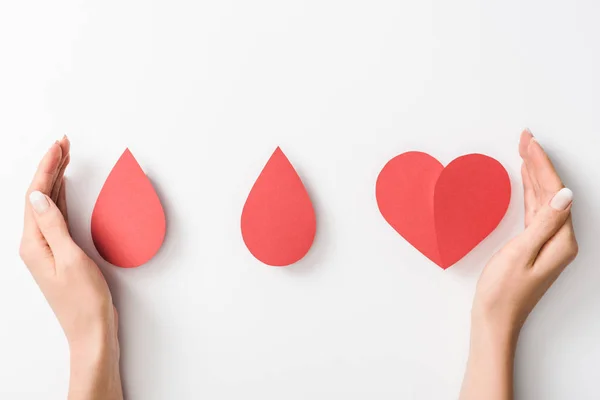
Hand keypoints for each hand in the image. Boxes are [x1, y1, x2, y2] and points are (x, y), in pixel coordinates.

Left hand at [19, 138, 122, 399]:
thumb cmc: (84, 300)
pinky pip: (56, 217)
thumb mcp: (70, 259)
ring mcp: (47, 248)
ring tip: (64, 157)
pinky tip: (64, 189)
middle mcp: (35, 244)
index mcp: (34, 243)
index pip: (36, 195)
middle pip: (39, 196)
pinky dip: (61, 198)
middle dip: (50, 167)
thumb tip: (36, 194)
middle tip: (64, 143)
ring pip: (48, 204)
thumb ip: (53, 225)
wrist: (90, 330)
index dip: (47, 167)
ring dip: (55, 180)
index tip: (58, 146)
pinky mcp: (60, 253)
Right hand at [460, 129, 577, 399]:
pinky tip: (525, 180)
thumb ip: (544, 223)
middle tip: (524, 137)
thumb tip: (565, 193)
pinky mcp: (534, 245)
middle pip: (551, 191)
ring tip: (523, 150)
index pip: (554, 191)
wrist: (494, 319)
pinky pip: (535, 210)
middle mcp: (559, 239)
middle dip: (537, 162)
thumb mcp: (522, 254)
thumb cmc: (504, 292)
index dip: (541, 163)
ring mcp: (548, 242)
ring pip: (543, 198)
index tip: (527, 141)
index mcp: (561, 239)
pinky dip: (529, 191)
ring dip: (533, 173)